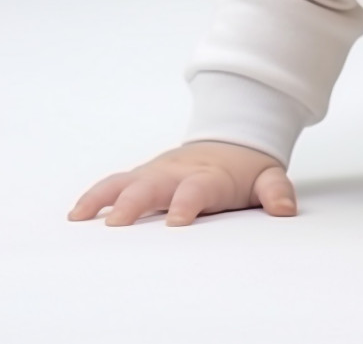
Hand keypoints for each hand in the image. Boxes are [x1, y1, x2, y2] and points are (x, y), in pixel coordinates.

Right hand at [67, 140, 296, 225]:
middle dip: (134, 203)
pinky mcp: (142, 176)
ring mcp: (157, 173)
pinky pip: (115, 184)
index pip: (196, 190)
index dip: (186, 204)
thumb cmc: (245, 168)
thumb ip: (276, 192)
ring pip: (126, 182)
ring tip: (80, 217)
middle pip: (152, 186)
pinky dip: (95, 196)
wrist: (232, 138)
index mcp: (208, 177)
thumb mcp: (267, 177)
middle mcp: (177, 172)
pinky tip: (77, 215)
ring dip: (104, 198)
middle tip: (116, 223)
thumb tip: (285, 209)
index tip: (177, 221)